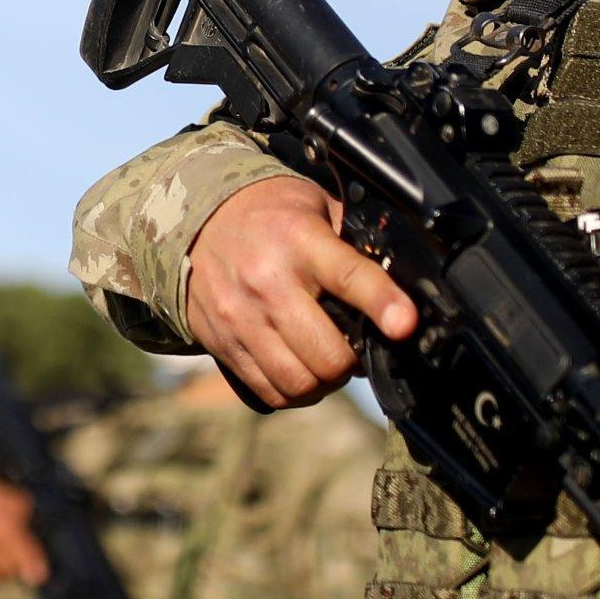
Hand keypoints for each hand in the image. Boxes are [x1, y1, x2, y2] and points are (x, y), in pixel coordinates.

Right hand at [183, 174, 415, 407]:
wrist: (194, 221)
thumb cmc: (268, 214)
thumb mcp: (313, 206)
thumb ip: (352, 240)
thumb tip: (400, 277)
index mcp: (299, 240)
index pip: (348, 276)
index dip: (382, 303)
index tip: (405, 325)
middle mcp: (267, 281)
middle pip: (327, 353)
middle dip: (352, 361)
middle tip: (355, 347)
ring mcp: (241, 318)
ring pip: (299, 381)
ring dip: (325, 382)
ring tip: (327, 362)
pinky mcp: (223, 344)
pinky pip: (270, 391)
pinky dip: (295, 392)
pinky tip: (300, 369)